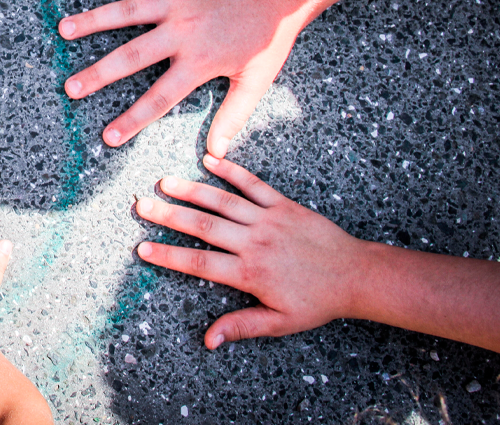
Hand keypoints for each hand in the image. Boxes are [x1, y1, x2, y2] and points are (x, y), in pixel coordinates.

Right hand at [59, 0, 309, 155]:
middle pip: (132, 57)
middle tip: (70, 88)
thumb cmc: (274, 34)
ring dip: (93, 19)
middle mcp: (183, 31)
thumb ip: (234, 116)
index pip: (159, 98)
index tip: (108, 138)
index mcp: (199, 61)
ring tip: (64, 28)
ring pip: (127, 10)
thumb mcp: (257, 80)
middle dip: (98, 74)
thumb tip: (217, 153)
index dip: (132, 120)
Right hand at [135, 154, 364, 347]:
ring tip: (165, 182)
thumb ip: (242, 326)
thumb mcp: (280, 322)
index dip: (169, 256)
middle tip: (141, 205)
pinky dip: (232, 170)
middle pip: (203, 226)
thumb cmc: (318, 302)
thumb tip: (209, 339)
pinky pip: (254, 184)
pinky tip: (210, 160)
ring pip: (223, 201)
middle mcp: (255, 242)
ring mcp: (269, 220)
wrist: (357, 275)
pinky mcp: (284, 205)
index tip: (143, 248)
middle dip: (169, 215)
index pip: (199, 263)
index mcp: (250, 273)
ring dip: (192, 190)